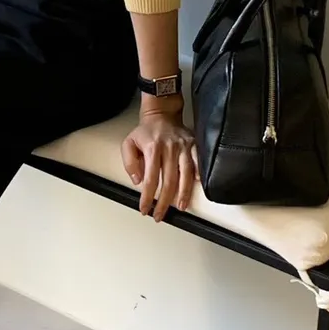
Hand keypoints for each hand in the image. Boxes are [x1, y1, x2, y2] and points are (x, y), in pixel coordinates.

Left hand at [122, 101, 197, 220]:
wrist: (162, 114)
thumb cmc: (146, 131)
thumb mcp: (128, 143)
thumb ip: (130, 163)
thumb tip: (137, 180)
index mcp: (152, 148)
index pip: (151, 178)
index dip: (148, 197)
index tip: (145, 208)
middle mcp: (170, 148)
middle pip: (169, 181)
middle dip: (165, 202)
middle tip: (160, 215)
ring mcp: (183, 147)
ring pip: (186, 174)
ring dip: (184, 193)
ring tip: (180, 207)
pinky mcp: (194, 145)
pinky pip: (199, 161)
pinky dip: (200, 174)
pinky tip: (198, 185)